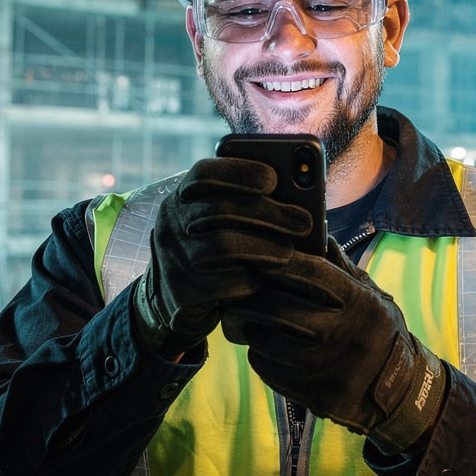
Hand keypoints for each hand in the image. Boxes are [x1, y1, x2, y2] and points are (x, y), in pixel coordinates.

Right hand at [132, 156, 314, 355]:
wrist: (176, 303)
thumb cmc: (211, 253)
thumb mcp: (217, 224)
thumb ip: (242, 206)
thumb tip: (297, 197)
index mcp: (181, 198)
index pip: (203, 173)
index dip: (239, 172)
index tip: (273, 178)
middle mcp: (171, 224)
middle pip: (220, 208)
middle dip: (268, 213)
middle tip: (304, 221)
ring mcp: (173, 258)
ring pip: (223, 245)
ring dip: (264, 247)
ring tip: (290, 251)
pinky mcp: (183, 292)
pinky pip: (226, 282)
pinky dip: (253, 279)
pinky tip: (270, 279)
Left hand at [223, 240, 447, 454]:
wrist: (403, 395)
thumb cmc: (382, 336)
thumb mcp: (376, 300)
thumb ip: (345, 270)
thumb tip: (321, 236)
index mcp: (362, 305)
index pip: (314, 274)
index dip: (282, 261)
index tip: (259, 253)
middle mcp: (346, 336)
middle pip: (282, 310)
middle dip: (254, 298)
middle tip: (238, 289)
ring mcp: (330, 369)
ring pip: (270, 343)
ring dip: (254, 329)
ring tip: (250, 321)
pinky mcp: (316, 396)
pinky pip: (271, 371)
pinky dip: (261, 356)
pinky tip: (263, 348)